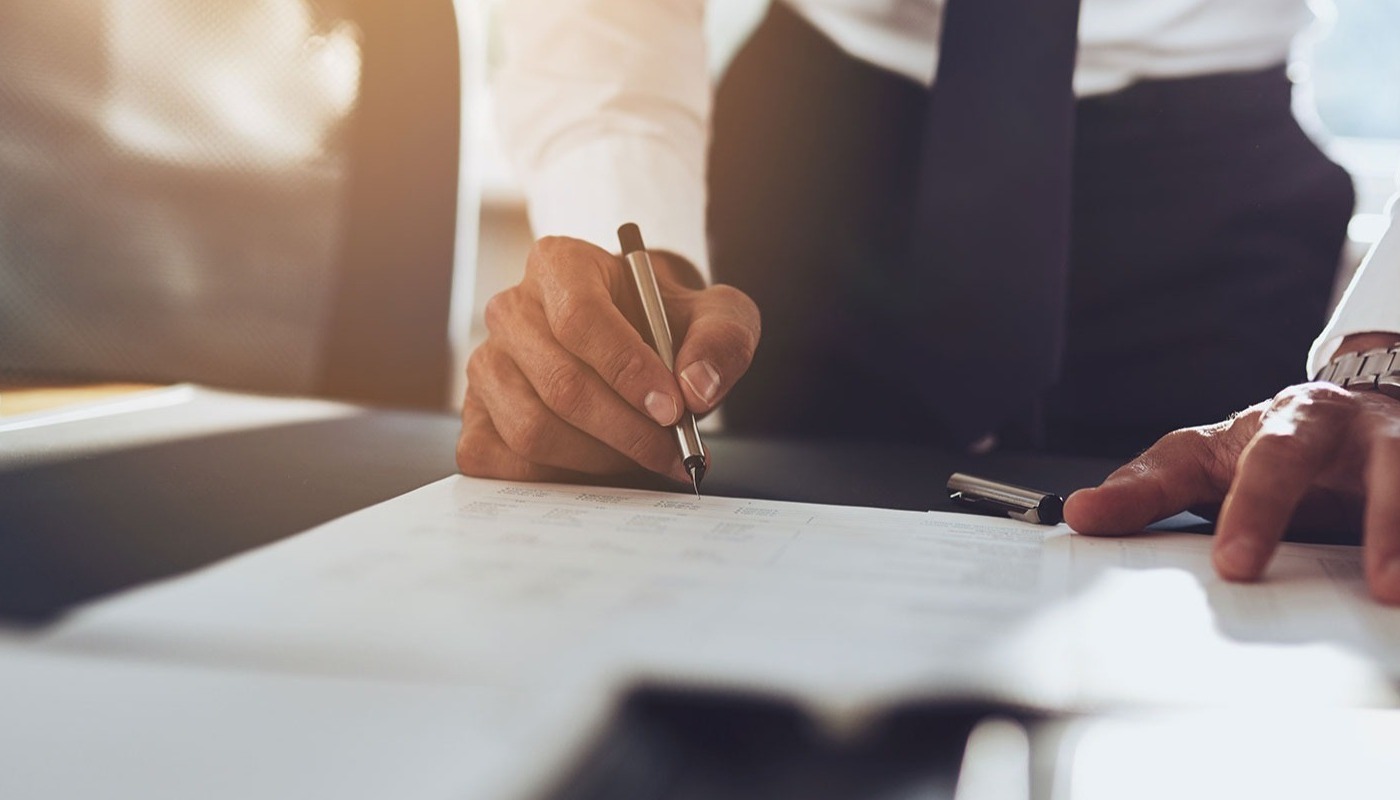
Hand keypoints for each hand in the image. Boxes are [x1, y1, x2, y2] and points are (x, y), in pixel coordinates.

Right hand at [457, 236, 759, 483]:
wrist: (637, 343)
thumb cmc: (668, 325)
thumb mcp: (716, 315)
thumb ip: (722, 340)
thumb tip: (697, 388)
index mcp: (559, 265)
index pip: (580, 319)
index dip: (627, 370)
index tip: (673, 409)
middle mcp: (510, 310)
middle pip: (560, 384)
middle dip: (627, 430)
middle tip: (675, 450)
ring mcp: (486, 365)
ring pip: (531, 430)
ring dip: (600, 459)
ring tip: (646, 457)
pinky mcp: (475, 417)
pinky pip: (503, 463)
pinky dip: (559, 478)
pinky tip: (601, 467)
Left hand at [1064, 380, 1399, 603]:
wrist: (1348, 417)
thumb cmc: (1265, 447)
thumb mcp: (1200, 459)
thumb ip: (1146, 489)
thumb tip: (1077, 514)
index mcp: (1294, 421)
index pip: (1273, 460)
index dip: (1257, 511)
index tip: (1235, 566)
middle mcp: (1362, 431)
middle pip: (1384, 464)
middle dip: (1381, 521)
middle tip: (1374, 586)